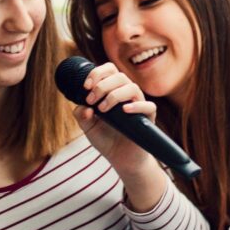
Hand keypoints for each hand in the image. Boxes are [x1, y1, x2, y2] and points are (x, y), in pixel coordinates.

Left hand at [72, 62, 157, 176]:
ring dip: (114, 95)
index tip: (85, 86)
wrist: (120, 158)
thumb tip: (84, 107)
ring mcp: (138, 105)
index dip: (97, 73)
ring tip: (103, 109)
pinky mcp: (148, 118)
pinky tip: (124, 110)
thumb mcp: (87, 127)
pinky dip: (137, 106)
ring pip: (132, 87)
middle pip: (120, 76)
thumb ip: (81, 115)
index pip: (110, 70)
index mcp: (113, 90)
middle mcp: (127, 94)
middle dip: (102, 85)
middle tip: (91, 101)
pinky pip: (149, 106)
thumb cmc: (105, 138)